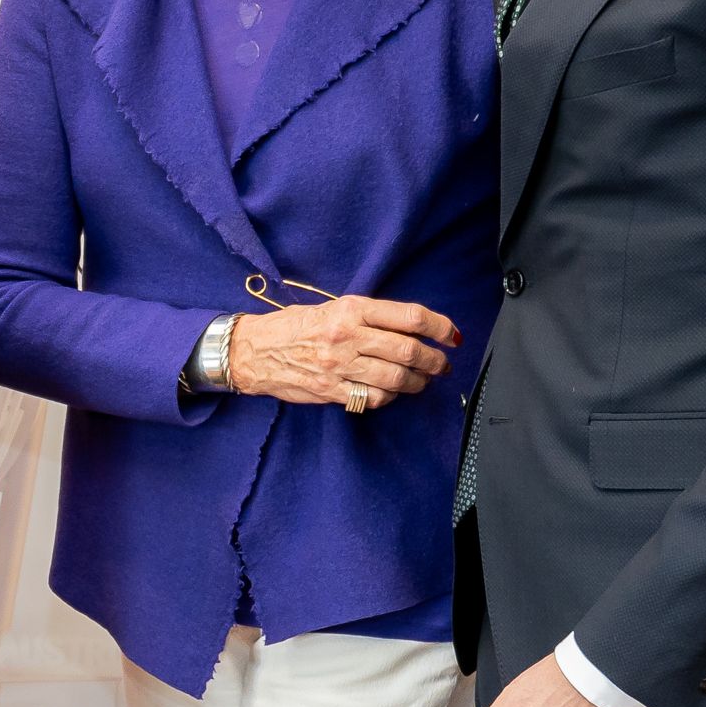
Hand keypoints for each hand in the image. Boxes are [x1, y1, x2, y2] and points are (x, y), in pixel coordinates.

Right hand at [225, 296, 458, 410]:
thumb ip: (371, 317)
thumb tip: (413, 328)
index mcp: (351, 309)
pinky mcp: (331, 390)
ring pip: (395, 378)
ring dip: (417, 382)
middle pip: (408, 350)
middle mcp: (346, 335)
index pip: (409, 316)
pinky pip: (373, 398)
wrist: (254, 350)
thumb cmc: (296, 326)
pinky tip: (391, 393)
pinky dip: (390, 398)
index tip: (451, 336)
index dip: (439, 327)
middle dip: (434, 360)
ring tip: (422, 381)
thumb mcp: (334, 308)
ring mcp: (338, 366)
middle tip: (441, 364)